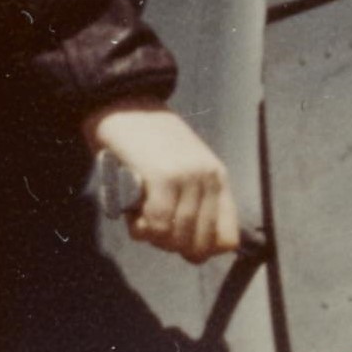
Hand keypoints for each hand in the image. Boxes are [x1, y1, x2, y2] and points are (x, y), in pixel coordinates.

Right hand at [91, 104, 243, 261]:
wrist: (123, 101)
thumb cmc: (147, 139)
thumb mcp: (184, 164)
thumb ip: (193, 196)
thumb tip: (189, 243)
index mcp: (218, 177)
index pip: (227, 238)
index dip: (202, 250)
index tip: (178, 242)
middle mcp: (208, 178)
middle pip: (199, 245)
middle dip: (173, 248)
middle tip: (153, 232)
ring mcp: (187, 177)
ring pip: (177, 238)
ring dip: (154, 239)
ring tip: (140, 222)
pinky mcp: (162, 177)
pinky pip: (157, 225)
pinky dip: (142, 230)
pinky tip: (133, 219)